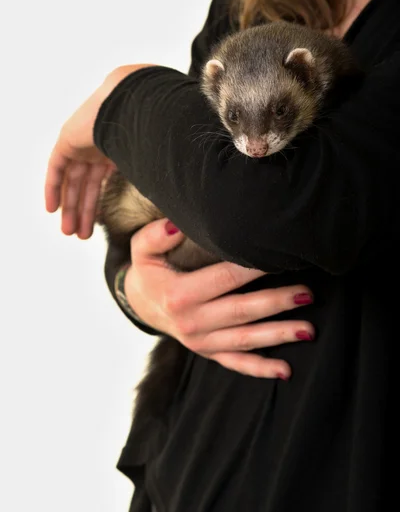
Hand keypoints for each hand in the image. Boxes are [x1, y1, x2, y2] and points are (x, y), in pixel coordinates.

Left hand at [44, 64, 155, 238]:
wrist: (139, 103)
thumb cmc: (155, 130)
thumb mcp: (155, 164)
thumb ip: (157, 186)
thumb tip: (174, 217)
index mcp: (118, 149)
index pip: (103, 181)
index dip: (99, 203)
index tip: (100, 226)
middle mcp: (99, 145)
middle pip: (87, 184)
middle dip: (84, 210)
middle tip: (82, 235)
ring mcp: (83, 141)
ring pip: (72, 180)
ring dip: (71, 206)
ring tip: (70, 231)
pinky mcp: (68, 139)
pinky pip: (56, 168)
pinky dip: (54, 188)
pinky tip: (52, 209)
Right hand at [124, 218, 314, 379]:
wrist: (139, 305)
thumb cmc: (149, 272)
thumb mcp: (142, 249)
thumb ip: (156, 235)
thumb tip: (178, 225)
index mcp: (179, 295)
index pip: (224, 279)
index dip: (253, 269)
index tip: (278, 259)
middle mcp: (192, 322)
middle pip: (242, 311)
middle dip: (276, 303)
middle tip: (307, 293)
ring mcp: (201, 341)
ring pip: (245, 340)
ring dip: (278, 335)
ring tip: (309, 329)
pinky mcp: (208, 352)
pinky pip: (236, 363)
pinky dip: (260, 368)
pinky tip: (285, 370)